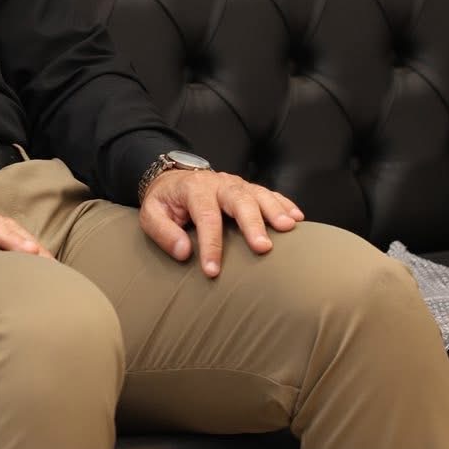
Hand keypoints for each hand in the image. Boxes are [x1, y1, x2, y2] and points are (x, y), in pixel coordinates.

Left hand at [139, 169, 303, 277]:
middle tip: (263, 247)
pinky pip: (270, 193)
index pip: (205, 216)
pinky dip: (285, 204)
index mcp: (194, 189)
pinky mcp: (249, 188)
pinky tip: (297, 219)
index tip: (213, 270)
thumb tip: (184, 252)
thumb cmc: (165, 202)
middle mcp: (219, 183)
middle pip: (239, 200)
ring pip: (259, 194)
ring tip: (288, 229)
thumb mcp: (151, 214)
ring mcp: (237, 184)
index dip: (211, 244)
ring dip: (275, 211)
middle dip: (252, 223)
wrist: (173, 178)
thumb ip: (163, 232)